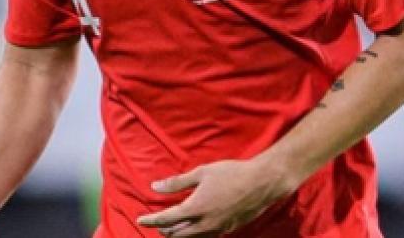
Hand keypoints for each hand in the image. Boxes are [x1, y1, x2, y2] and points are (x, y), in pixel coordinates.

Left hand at [136, 158, 295, 236]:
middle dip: (165, 231)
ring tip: (171, 229)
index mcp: (196, 209)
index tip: (140, 219)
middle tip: (156, 225)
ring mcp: (219, 229)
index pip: (167, 219)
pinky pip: (207, 237)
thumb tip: (155, 187)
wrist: (263, 183)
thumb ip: (177, 182)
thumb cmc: (231, 173)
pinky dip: (196, 234)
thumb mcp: (201, 173)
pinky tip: (194, 228)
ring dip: (180, 235)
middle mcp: (206, 224)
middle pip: (178, 234)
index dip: (151, 220)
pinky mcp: (229, 229)